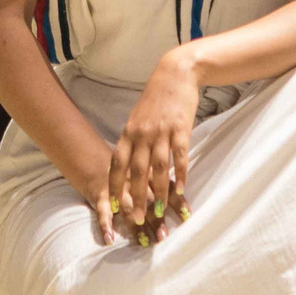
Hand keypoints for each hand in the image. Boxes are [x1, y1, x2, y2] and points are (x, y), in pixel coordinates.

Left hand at [108, 47, 198, 244]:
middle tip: (135, 220)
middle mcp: (142, 134)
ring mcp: (161, 132)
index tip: (114, 205)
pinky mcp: (180, 129)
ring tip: (158, 212)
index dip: (115, 186)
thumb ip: (133, 141)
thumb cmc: (156, 99)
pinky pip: (179, 157)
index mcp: (128, 132)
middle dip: (135, 198)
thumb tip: (127, 165)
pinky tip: (181, 190)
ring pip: (158, 168)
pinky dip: (180, 175)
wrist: (176, 74)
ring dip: (158, 193)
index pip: (117, 164)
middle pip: (136, 172)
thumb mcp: (138, 118)